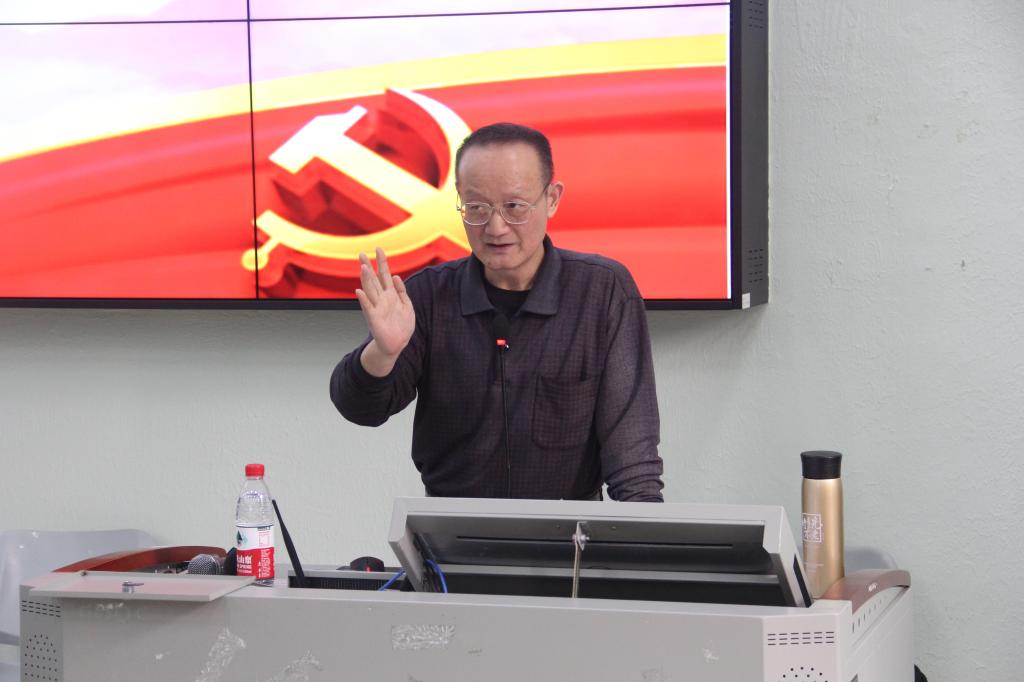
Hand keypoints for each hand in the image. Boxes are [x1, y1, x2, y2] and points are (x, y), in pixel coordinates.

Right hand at [355, 248, 414, 373]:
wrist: (397, 345)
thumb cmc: (402, 326)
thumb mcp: (407, 306)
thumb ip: (401, 291)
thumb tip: (396, 276)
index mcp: (391, 295)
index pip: (385, 274)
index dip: (382, 262)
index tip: (379, 249)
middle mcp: (382, 299)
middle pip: (373, 279)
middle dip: (368, 266)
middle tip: (361, 253)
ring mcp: (377, 307)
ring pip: (370, 290)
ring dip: (366, 279)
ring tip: (362, 267)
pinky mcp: (374, 318)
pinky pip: (368, 307)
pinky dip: (364, 300)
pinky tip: (359, 291)